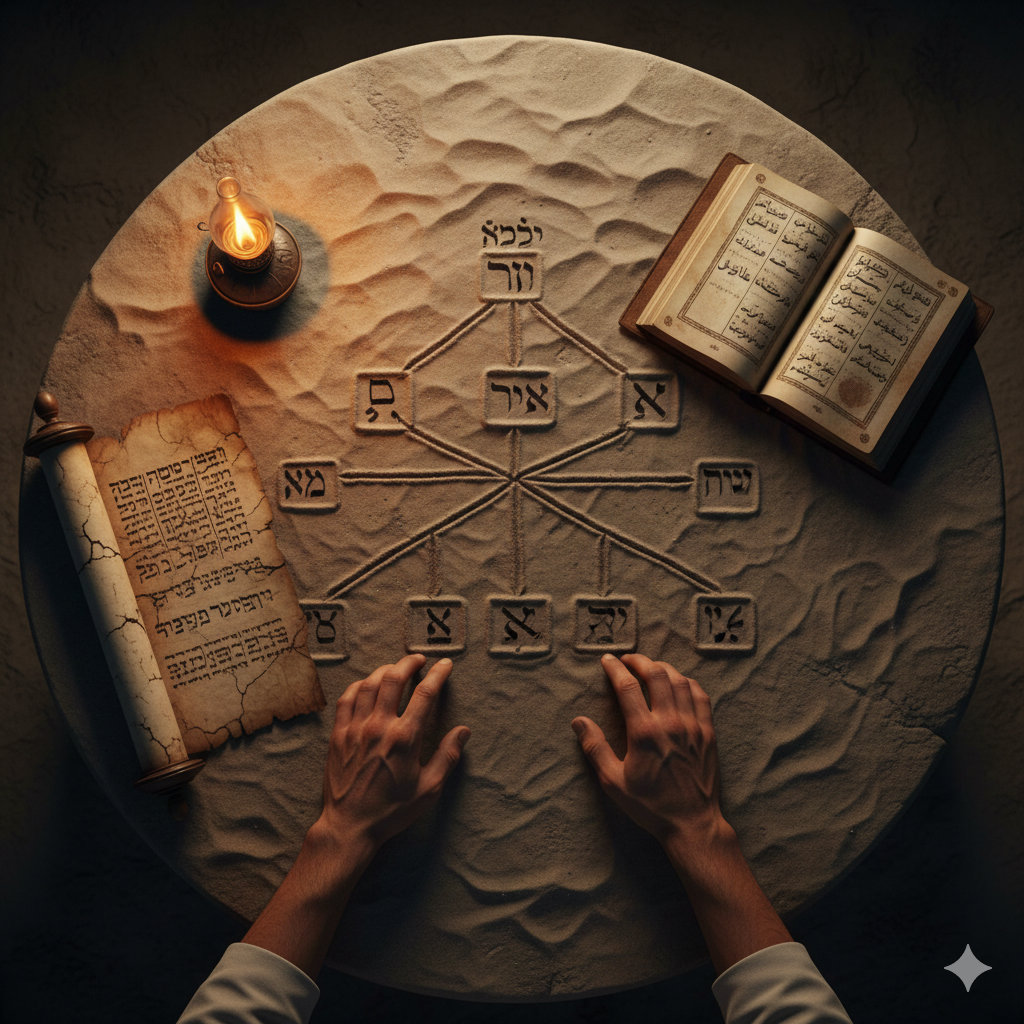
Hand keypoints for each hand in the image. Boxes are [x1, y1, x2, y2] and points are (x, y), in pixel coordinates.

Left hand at [316, 654, 469, 854]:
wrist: (350, 826)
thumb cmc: (391, 811)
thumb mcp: (428, 789)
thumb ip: (447, 757)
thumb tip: (463, 731)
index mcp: (404, 738)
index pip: (425, 694)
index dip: (438, 674)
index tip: (445, 665)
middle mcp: (379, 727)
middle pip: (394, 679)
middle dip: (409, 663)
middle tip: (419, 660)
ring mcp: (355, 728)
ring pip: (369, 684)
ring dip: (384, 670)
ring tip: (395, 668)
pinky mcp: (338, 734)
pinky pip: (346, 698)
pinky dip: (358, 685)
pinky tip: (366, 684)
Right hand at [571, 653, 725, 849]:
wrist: (692, 824)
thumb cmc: (650, 806)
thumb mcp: (613, 781)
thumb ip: (595, 748)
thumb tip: (578, 721)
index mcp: (644, 732)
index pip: (627, 687)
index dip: (615, 668)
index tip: (607, 660)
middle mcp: (670, 722)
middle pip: (656, 675)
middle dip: (639, 661)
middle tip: (627, 659)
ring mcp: (693, 725)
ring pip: (680, 681)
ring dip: (663, 668)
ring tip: (650, 667)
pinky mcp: (708, 732)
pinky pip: (701, 696)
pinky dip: (688, 682)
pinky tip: (679, 682)